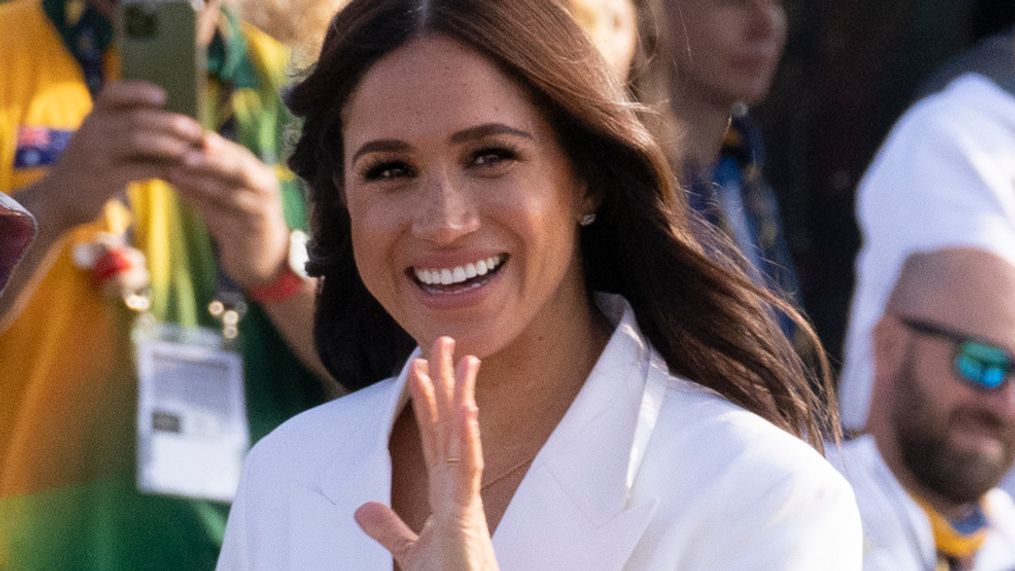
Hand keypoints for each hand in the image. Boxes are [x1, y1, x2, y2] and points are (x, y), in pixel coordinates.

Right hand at [42, 80, 203, 229]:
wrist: (60, 199)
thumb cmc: (95, 166)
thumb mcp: (103, 141)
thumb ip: (128, 129)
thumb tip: (177, 124)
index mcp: (94, 115)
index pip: (114, 92)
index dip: (140, 91)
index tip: (164, 96)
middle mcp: (92, 129)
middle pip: (136, 118)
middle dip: (171, 123)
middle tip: (196, 131)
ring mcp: (95, 153)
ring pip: (137, 141)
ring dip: (168, 145)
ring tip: (190, 151)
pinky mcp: (102, 178)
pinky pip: (137, 169)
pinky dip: (160, 168)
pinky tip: (178, 171)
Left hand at [167, 131, 289, 288]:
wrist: (260, 255)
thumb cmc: (237, 219)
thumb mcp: (223, 194)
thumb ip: (203, 176)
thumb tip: (166, 152)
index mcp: (258, 173)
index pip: (236, 153)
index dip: (214, 143)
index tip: (188, 133)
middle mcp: (265, 187)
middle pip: (240, 168)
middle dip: (212, 160)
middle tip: (184, 153)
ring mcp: (262, 209)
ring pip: (231, 193)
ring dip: (203, 182)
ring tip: (175, 172)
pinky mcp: (254, 231)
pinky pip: (227, 216)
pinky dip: (205, 206)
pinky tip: (185, 197)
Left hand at [355, 337, 498, 570]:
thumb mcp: (411, 551)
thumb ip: (388, 528)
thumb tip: (361, 508)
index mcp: (444, 489)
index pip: (432, 434)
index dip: (427, 400)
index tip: (420, 365)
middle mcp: (457, 485)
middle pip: (449, 424)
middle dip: (447, 382)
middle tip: (445, 340)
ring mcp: (464, 497)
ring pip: (463, 437)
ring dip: (463, 396)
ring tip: (467, 359)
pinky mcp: (467, 514)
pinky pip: (469, 469)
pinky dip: (468, 438)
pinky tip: (467, 409)